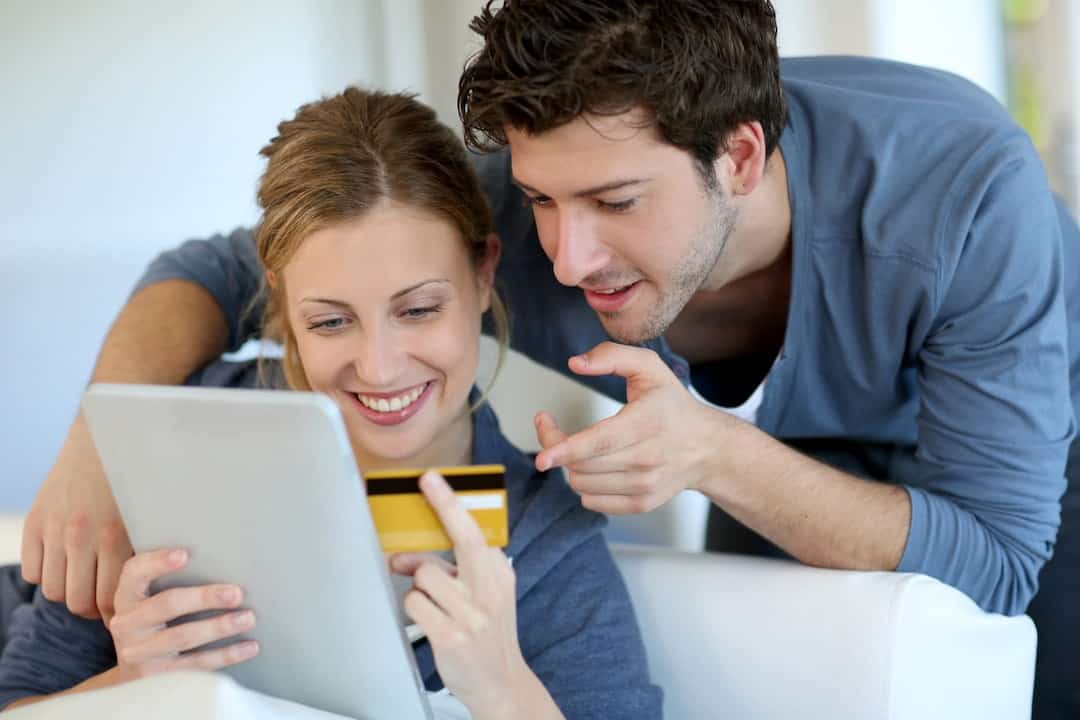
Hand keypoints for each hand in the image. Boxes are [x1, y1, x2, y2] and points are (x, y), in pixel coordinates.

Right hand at [22, 413, 131, 621]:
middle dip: (92, 610)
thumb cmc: (137, 480)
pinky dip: (45, 575)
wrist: (101, 439)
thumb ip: (144, 551)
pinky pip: (32, 571)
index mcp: (116, 535)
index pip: (111, 599)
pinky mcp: (34, 522)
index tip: (123, 618)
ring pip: (53, 591)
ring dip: (68, 593)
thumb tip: (154, 593)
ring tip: (83, 586)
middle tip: (102, 606)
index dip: (116, 616)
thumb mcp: (147, 515)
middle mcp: (81, 534)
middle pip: (78, 601)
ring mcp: (54, 529)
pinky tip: (63, 566)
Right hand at [108, 548, 257, 680]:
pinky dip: (226, 654)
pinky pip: (195, 665)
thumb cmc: (154, 622)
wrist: (134, 671)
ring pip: (182, 637)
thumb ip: (170, 579)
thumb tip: (223, 558)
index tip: (185, 554)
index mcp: (127, 597)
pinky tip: (249, 646)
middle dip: (204, 598)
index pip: (135, 572)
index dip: (157, 562)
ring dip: (219, 627)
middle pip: (166, 605)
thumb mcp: (149, 600)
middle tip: (237, 593)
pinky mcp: (156, 677)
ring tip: (248, 618)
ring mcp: (139, 653)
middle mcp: (127, 624)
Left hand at [389, 471, 556, 718]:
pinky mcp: (451, 636)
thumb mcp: (483, 594)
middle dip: (443, 506)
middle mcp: (490, 589)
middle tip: (424, 484)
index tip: (432, 479)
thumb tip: (403, 556)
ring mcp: (472, 614)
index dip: (451, 502)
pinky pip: (415, 603)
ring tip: (434, 604)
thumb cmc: (486, 630)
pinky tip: (430, 620)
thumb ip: (450, 569)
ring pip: (425, 575)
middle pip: (462, 538)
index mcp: (500, 573)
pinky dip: (414, 608)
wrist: (501, 683)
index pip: (476, 530)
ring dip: (419, 586)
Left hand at [535, 341, 731, 513]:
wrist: (706, 447)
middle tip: (551, 427)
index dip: (565, 449)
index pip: (599, 442)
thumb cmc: (672, 405)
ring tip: (576, 446)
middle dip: (555, 447)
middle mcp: (648, 458)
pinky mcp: (641, 504)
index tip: (543, 456)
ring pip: (582, 484)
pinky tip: (593, 465)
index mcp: (647, 422)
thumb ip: (611, 356)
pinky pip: (592, 501)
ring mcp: (646, 485)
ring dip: (569, 465)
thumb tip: (574, 364)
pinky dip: (584, 484)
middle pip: (582, 465)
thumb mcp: (649, 367)